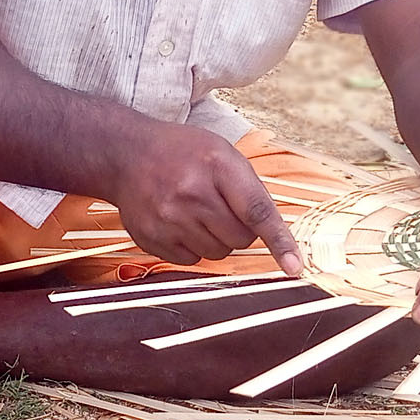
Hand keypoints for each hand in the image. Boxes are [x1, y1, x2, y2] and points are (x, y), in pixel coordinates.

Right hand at [108, 123, 303, 274]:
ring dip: (216, 239)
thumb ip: (248, 187)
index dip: (280, 242)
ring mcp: (169, 218)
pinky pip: (191, 261)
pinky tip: (178, 222)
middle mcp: (192, 193)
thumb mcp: (221, 152)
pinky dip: (192, 247)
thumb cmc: (181, 152)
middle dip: (240, 230)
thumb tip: (273, 230)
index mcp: (217, 165)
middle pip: (240, 239)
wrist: (124, 155)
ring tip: (196, 212)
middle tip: (221, 207)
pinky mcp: (152, 238)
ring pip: (218, 253)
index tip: (296, 267)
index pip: (257, 211)